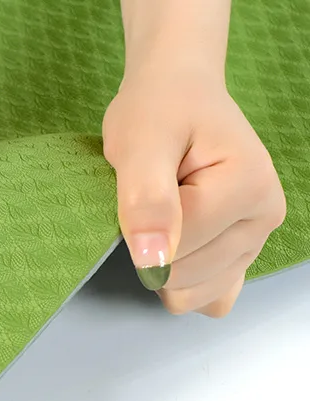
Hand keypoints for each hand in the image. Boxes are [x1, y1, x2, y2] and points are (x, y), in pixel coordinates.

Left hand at [102, 67, 285, 316]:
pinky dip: (179, 284)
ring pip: (189, 296)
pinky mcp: (239, 259)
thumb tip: (153, 261)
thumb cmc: (159, 111)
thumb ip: (146, 199)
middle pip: (183, 277)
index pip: (177, 247)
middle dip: (151, 247)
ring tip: (163, 217)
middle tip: (153, 198)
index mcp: (251, 186)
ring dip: (161, 267)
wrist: (176, 96)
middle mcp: (264, 218)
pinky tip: (173, 248)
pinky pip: (205, 300)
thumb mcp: (140, 142)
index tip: (144, 184)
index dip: (141, 227)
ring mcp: (254, 243)